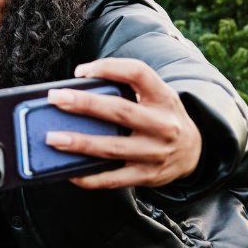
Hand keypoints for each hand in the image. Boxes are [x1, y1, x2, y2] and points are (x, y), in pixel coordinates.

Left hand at [44, 57, 201, 188]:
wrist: (194, 152)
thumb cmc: (164, 117)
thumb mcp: (158, 96)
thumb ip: (129, 89)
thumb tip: (78, 87)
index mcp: (164, 97)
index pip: (138, 73)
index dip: (108, 68)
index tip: (81, 72)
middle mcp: (162, 124)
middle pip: (120, 111)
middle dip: (85, 104)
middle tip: (55, 99)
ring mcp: (155, 153)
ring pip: (113, 148)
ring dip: (80, 143)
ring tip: (53, 139)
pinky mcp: (147, 176)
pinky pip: (114, 179)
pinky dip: (90, 177)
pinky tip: (70, 172)